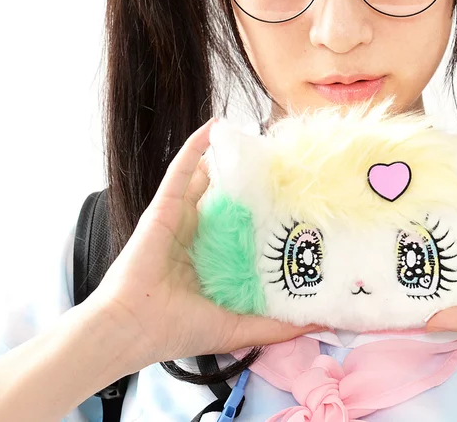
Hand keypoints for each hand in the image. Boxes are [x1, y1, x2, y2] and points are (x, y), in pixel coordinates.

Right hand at [87, 117, 316, 367]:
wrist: (131, 328)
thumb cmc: (178, 330)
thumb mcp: (239, 327)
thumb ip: (279, 325)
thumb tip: (325, 321)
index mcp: (212, 259)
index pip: (243, 228)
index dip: (264, 214)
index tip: (293, 203)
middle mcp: (198, 234)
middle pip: (227, 199)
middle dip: (249, 182)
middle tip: (278, 165)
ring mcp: (181, 217)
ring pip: (206, 178)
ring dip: (225, 157)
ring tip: (251, 138)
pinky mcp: (165, 205)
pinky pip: (181, 169)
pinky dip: (195, 146)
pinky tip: (214, 127)